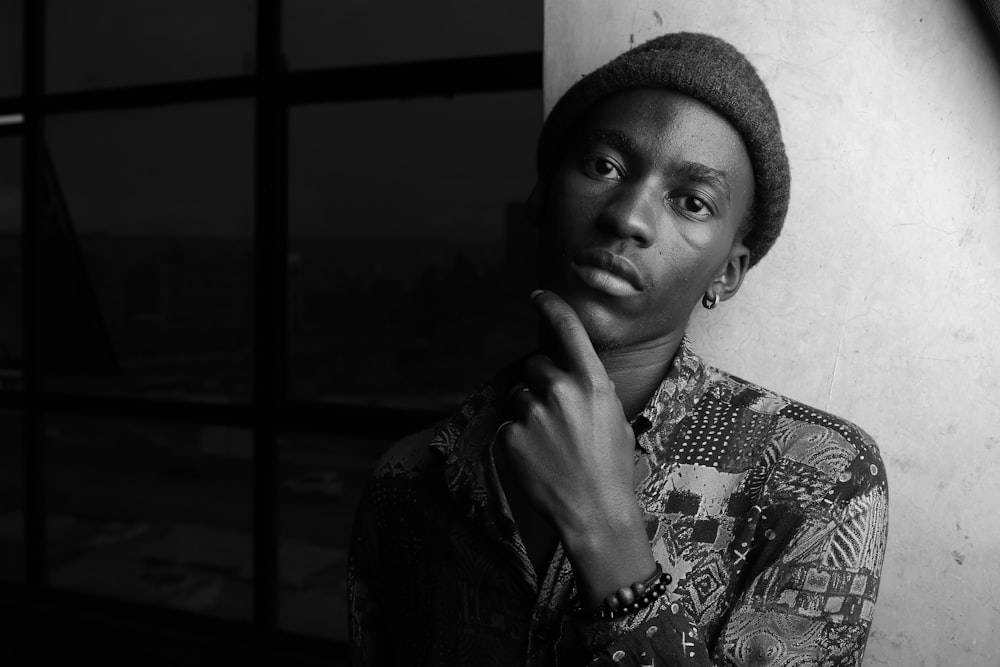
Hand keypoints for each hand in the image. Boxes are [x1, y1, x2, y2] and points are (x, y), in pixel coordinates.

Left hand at [498, 290, 636, 534]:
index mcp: (592, 383)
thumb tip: (572, 376)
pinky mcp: (511, 435)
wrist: (594, 512)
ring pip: (519, 395)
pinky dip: (519, 438)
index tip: (537, 296)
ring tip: (550, 442)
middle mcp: (560, 390)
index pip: (568, 330)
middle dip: (542, 383)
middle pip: (536, 366)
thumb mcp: (614, 418)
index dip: (551, 307)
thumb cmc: (612, 467)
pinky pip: (509, 424)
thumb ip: (591, 390)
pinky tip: (539, 458)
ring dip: (529, 410)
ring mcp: (533, 413)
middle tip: (557, 415)